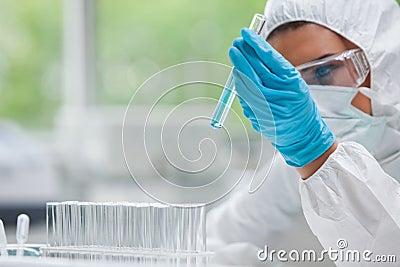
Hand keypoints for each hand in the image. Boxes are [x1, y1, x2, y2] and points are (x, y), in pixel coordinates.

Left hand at [229, 28, 334, 167]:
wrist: (303, 136)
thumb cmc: (299, 106)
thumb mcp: (295, 84)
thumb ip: (276, 69)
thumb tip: (254, 51)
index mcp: (291, 84)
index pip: (269, 59)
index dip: (255, 44)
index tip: (246, 34)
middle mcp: (278, 96)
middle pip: (254, 70)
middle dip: (243, 55)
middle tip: (236, 43)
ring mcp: (265, 108)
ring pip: (245, 84)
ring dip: (238, 68)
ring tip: (236, 56)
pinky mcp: (256, 117)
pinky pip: (244, 96)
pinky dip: (241, 84)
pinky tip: (239, 75)